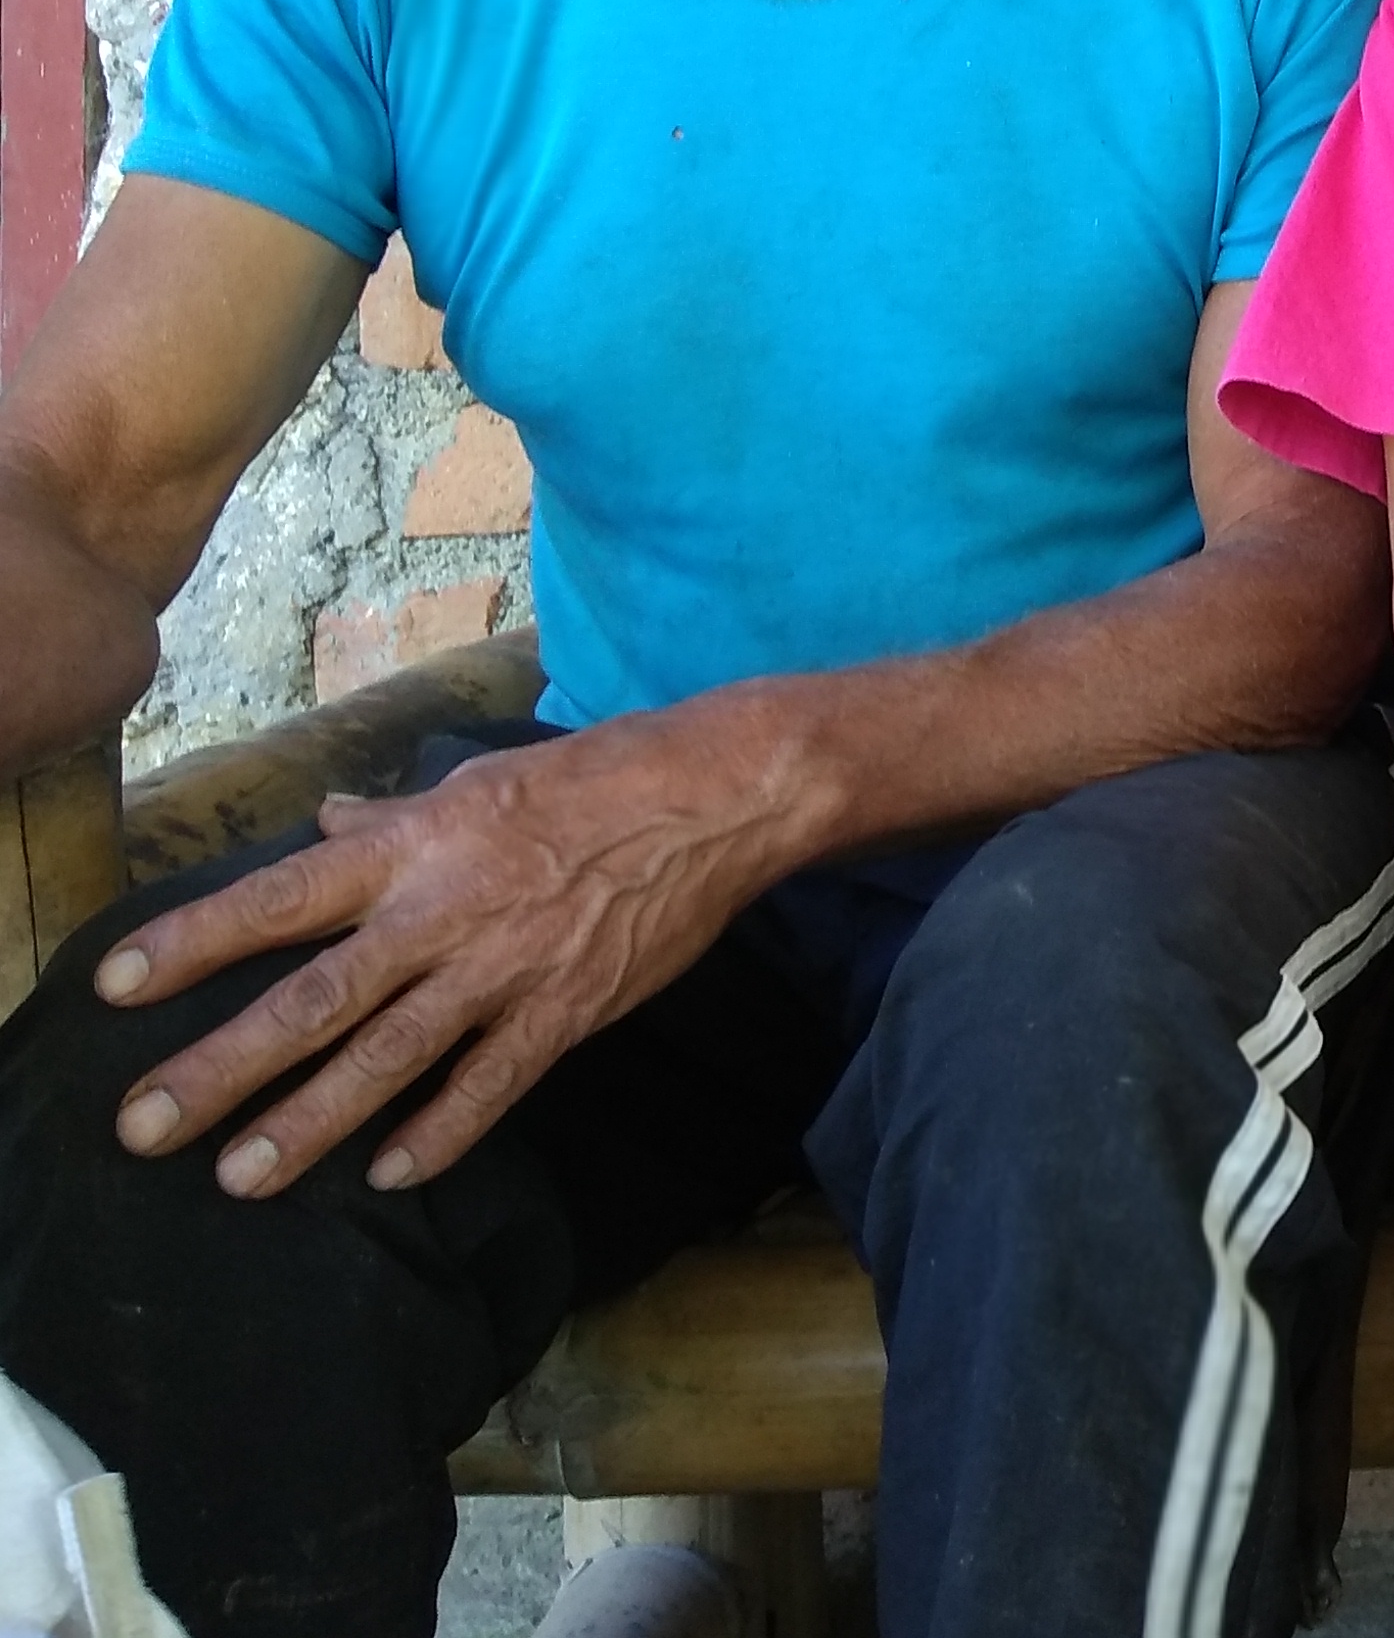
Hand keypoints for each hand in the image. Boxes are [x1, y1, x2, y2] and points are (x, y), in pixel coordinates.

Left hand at [93, 706, 801, 1198]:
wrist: (717, 797)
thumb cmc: (597, 779)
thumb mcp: (480, 784)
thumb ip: (395, 816)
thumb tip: (326, 822)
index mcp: (413, 848)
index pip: (279, 900)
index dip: (192, 942)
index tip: (114, 985)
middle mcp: (442, 913)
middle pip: (312, 1001)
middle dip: (222, 1068)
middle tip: (144, 1125)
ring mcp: (503, 968)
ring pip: (387, 1058)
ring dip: (310, 1122)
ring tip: (241, 1175)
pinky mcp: (565, 1009)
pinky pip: (490, 1083)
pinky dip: (440, 1131)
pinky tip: (391, 1171)